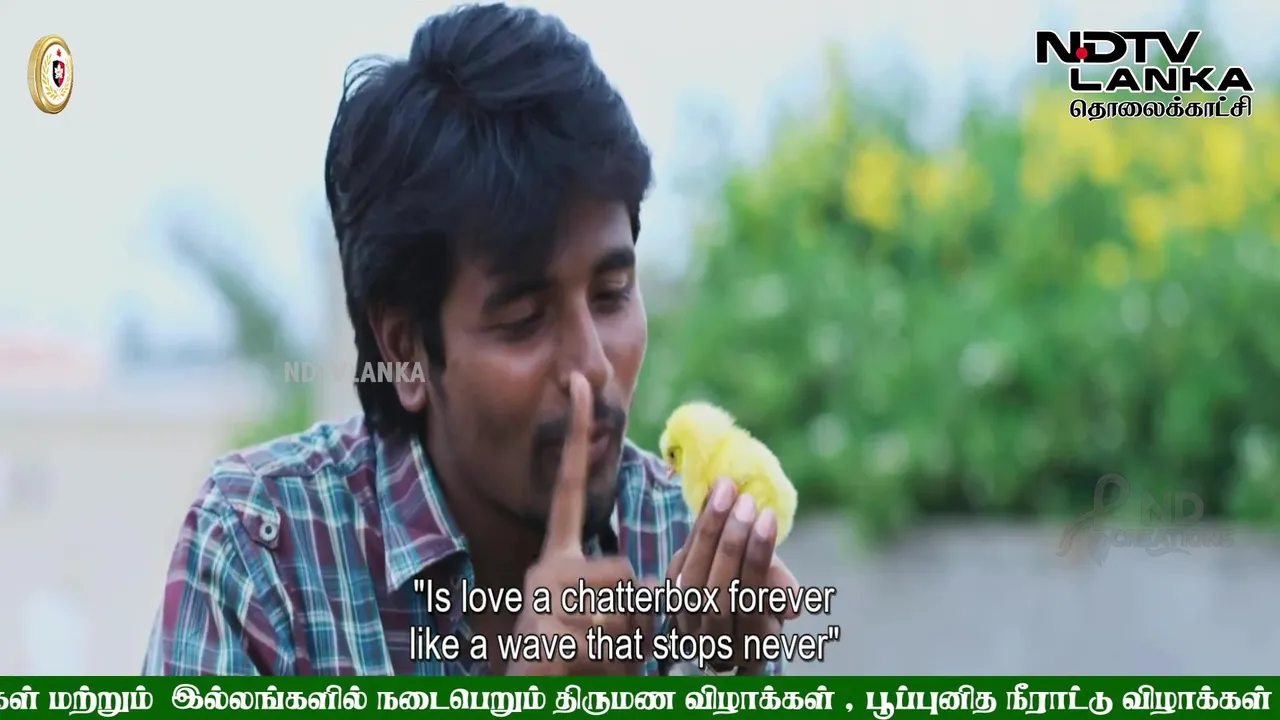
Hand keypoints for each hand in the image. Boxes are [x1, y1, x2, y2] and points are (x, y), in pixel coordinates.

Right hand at [506, 373, 650, 675]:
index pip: (570, 488)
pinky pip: (614, 638)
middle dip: (637, 620)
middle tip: (604, 646)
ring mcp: (545, 599)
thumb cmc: (570, 670)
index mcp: (556, 559)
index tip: (579, 384)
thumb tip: (664, 593)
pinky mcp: (550, 630)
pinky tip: (583, 673)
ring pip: (629, 609)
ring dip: (628, 647)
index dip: (575, 437)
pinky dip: (613, 666)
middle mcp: (546, 569)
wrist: (530, 702)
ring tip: (593, 663)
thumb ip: (620, 596)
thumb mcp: (595, 621)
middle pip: (630, 574)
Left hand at [666, 478, 800, 674]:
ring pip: (691, 581)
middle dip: (731, 544)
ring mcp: (686, 626)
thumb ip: (781, 591)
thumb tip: (793, 606)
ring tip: (726, 492)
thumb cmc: (761, 596)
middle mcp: (714, 643)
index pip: (751, 606)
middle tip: (745, 501)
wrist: (727, 601)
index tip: (768, 518)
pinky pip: (676, 566)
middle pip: (717, 595)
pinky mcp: (667, 600)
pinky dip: (694, 533)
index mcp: (751, 647)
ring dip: (708, 533)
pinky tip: (709, 500)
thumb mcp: (777, 596)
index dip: (757, 561)